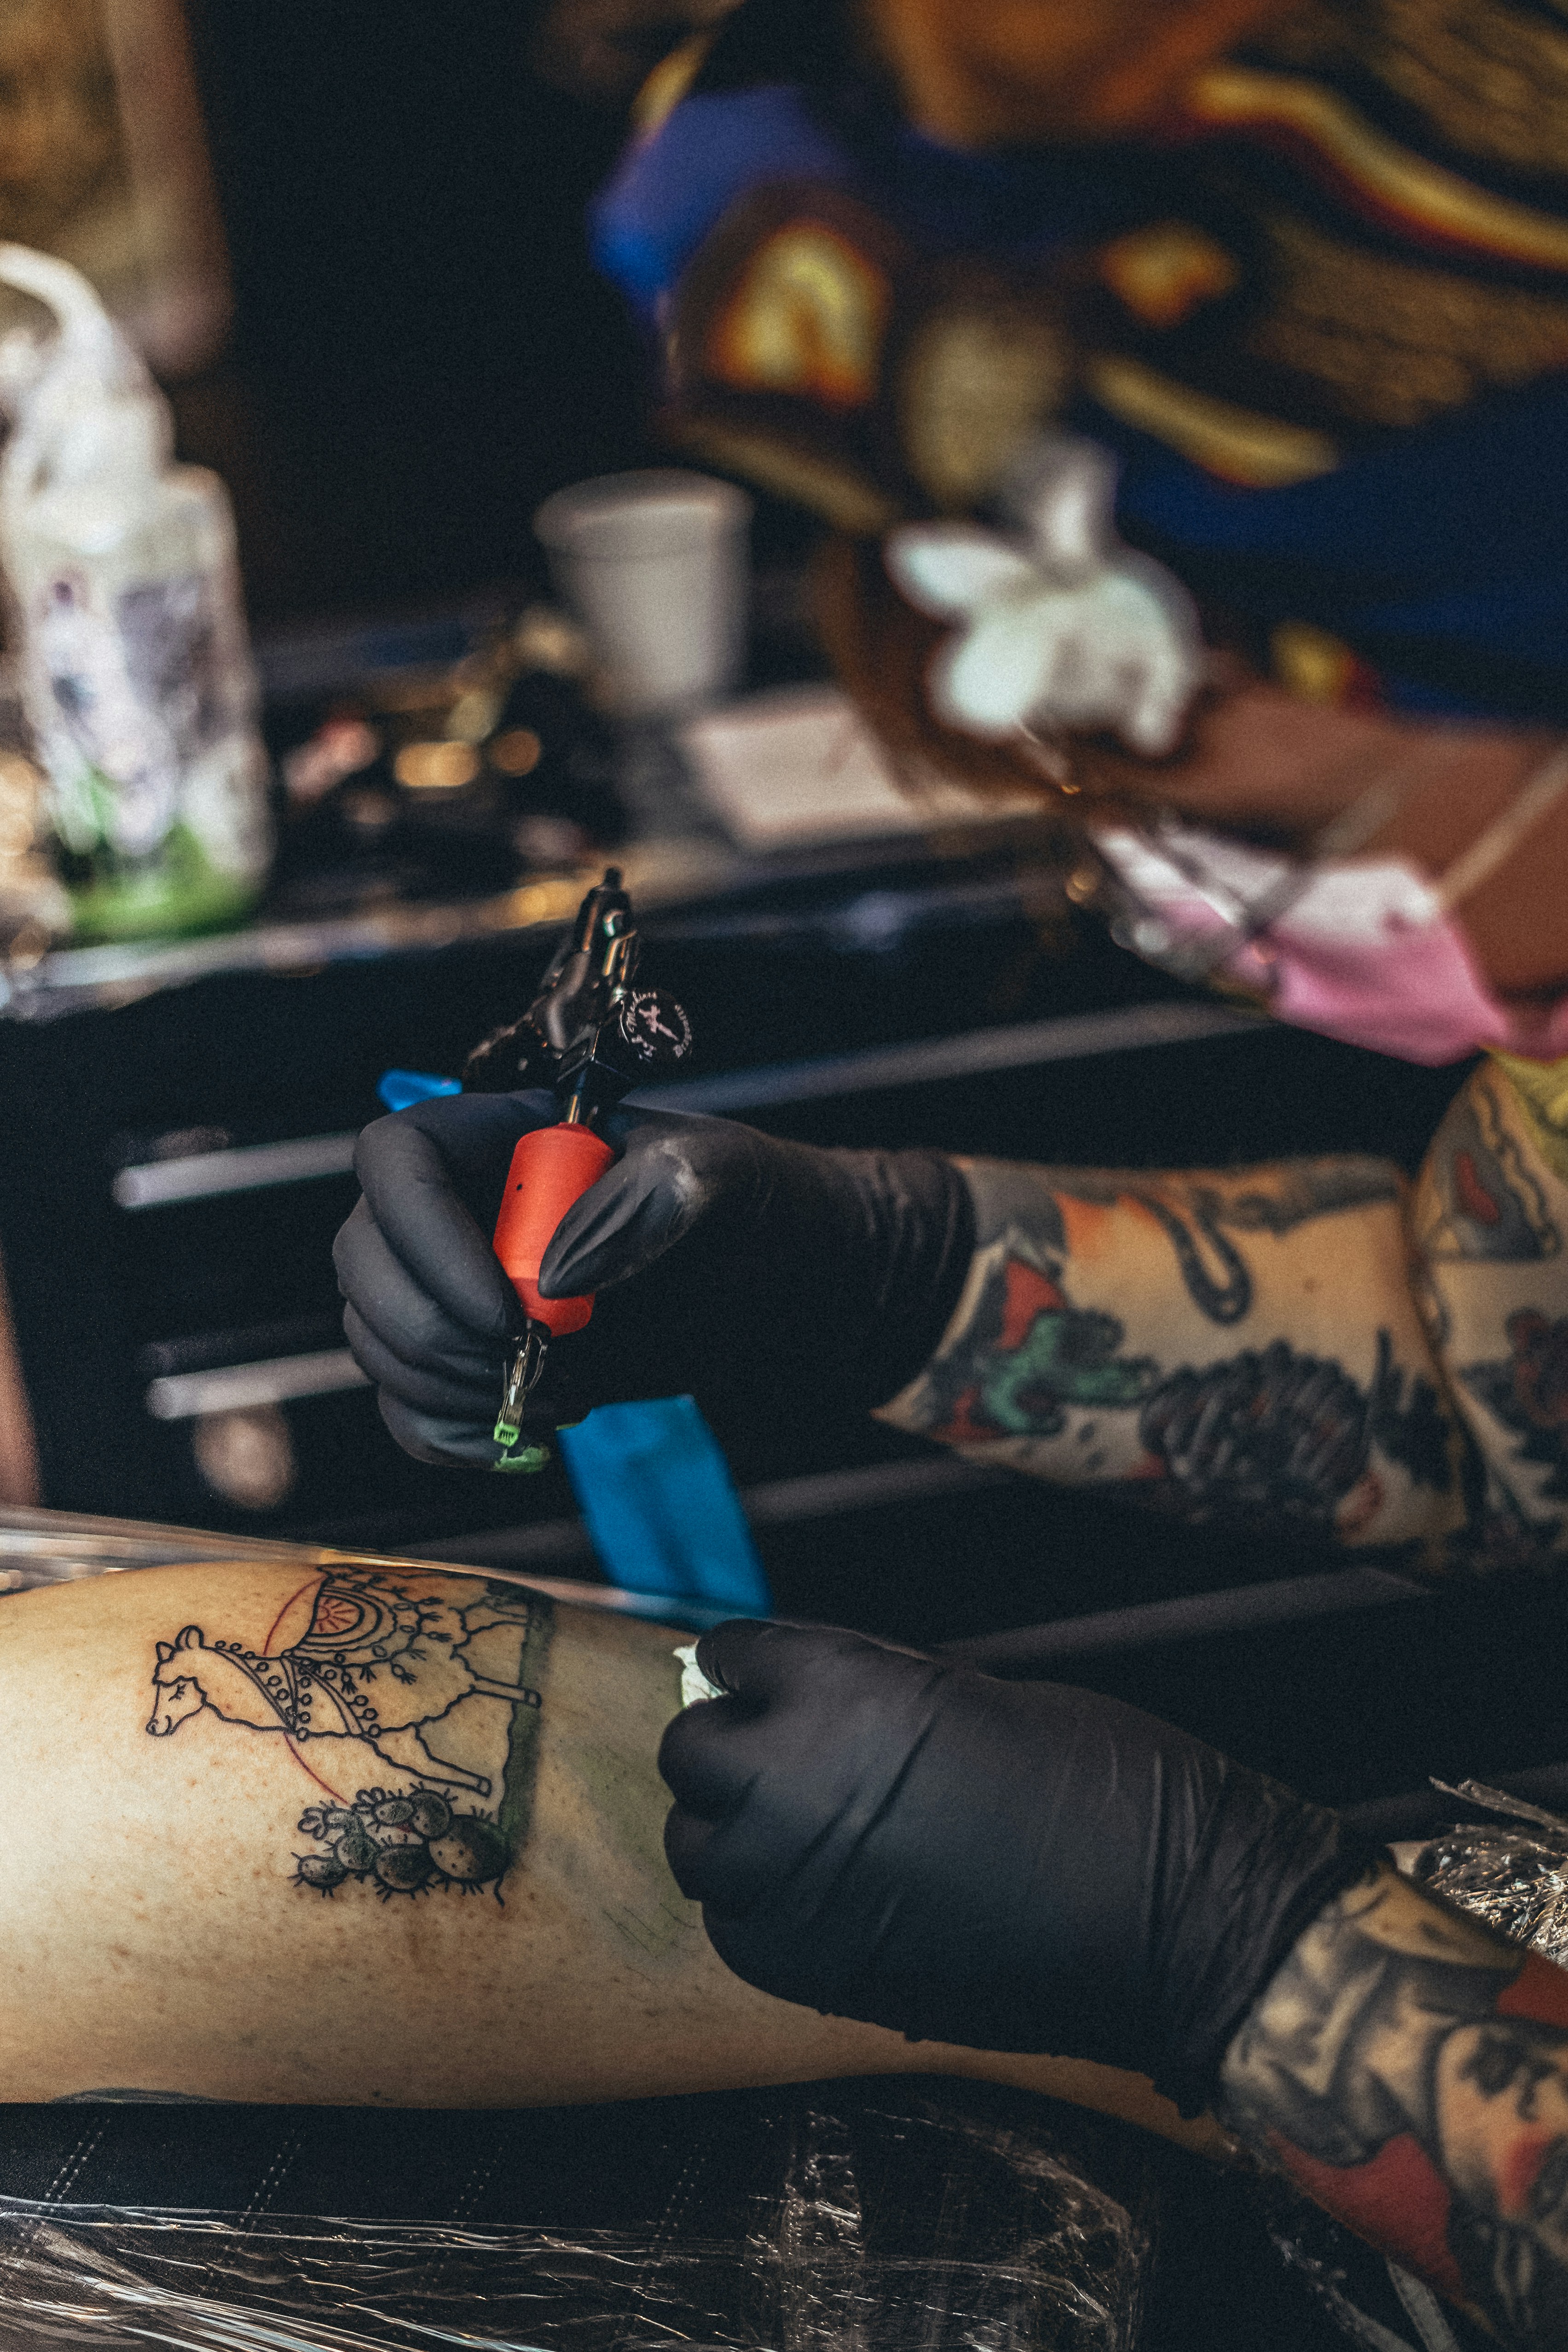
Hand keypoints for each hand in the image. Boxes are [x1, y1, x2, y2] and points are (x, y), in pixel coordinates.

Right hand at [334, 1093, 972, 1466]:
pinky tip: (526, 1442)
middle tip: (531, 1363)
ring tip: (564, 1392)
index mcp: (502, 1134)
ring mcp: (458, 1287)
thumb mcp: (723, 1180)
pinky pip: (408, 1409)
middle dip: (435, 1331)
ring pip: (380, 1341)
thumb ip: (647, 1203)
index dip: (422, 1236)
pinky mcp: (477, 1362)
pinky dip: (450, 1437)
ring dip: (454, 1387)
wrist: (787, 1290)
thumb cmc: (757, 1206)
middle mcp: (461, 1206)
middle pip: (364, 1262)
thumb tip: (554, 1277)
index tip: (505, 1307)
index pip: (395, 1160)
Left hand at [660, 1620, 1371, 2110]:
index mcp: (842, 1689)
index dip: (755, 1665)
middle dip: (729, 1745)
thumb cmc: (1102, 1786)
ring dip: (730, 1830)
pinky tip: (810, 1897)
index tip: (768, 1674)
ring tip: (788, 1827)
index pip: (734, 1656)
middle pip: (691, 1753)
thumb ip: (874, 1694)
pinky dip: (756, 1912)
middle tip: (778, 1751)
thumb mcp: (973, 1693)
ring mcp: (798, 1886)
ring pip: (696, 1847)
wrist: (1170, 1917)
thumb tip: (808, 1701)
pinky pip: (736, 1933)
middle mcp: (795, 1782)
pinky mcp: (818, 1973)